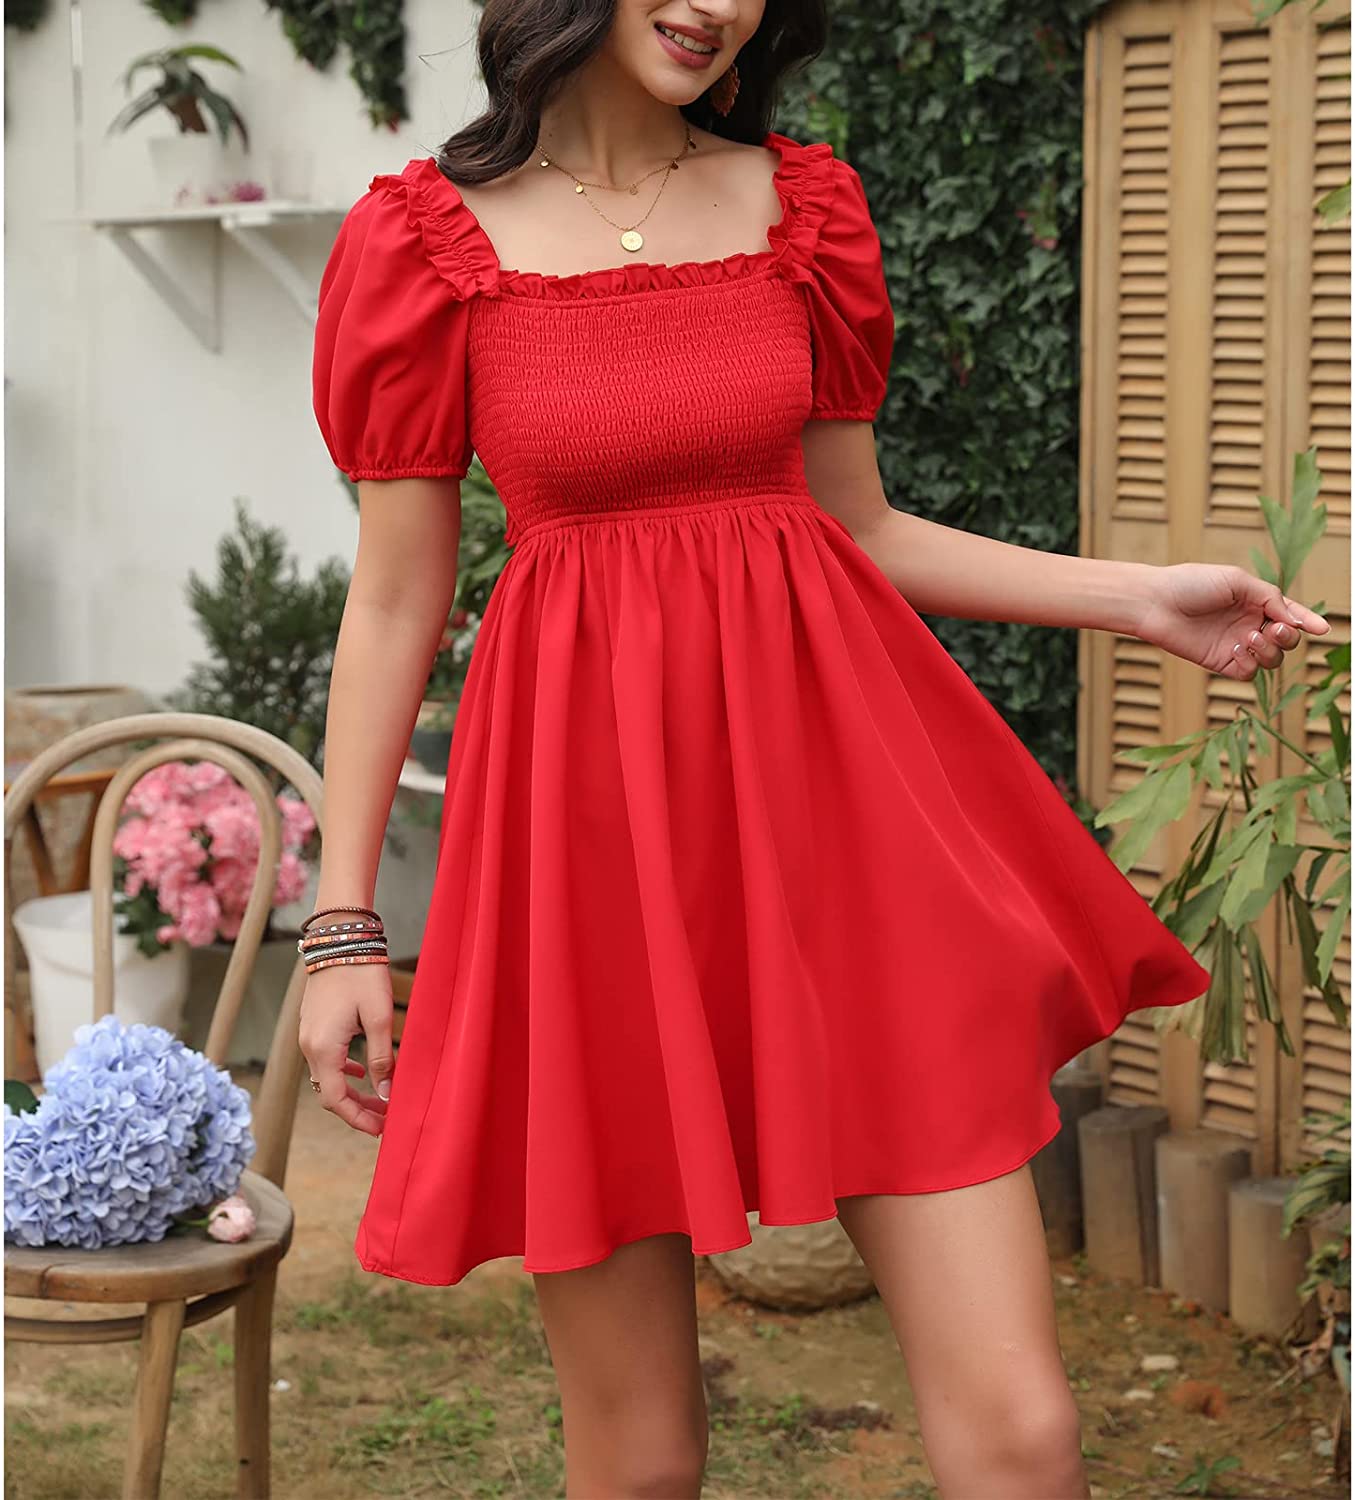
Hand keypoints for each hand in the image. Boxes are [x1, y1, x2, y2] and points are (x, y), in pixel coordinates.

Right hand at [298, 965, 396, 1134]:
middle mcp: (308, 1046)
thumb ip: (381, 1058)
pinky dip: (343, 1072)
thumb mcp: (379, 1018)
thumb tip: (385, 1093)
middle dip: (357, 1109)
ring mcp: (307, 1035)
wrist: (340, 938)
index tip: (382, 1129)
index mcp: (323, 1049)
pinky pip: (325, 1059)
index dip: (358, 1119)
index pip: (335, 1101)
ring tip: (379, 1099)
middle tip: (385, 1119)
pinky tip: (361, 1072)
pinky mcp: (312, 1025)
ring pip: (327, 1077)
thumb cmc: (362, 975)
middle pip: (329, 1093)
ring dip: (351, 1092)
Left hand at [1135, 562, 1330, 677]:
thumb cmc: (1192, 584)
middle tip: (1272, 628)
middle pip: (1286, 640)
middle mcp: (1249, 624)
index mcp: (1256, 601)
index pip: (1290, 614)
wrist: (1155, 603)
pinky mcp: (1221, 662)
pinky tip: (1237, 648)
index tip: (1323, 628)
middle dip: (1287, 637)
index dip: (1307, 621)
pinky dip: (1250, 663)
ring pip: (1271, 659)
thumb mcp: (1237, 582)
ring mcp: (1236, 645)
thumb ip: (1270, 598)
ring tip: (1249, 636)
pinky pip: (1248, 673)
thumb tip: (1295, 620)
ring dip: (1269, 650)